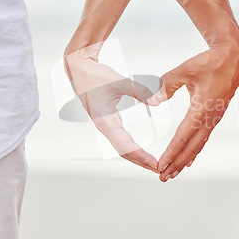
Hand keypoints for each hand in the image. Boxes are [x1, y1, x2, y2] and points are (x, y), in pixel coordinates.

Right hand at [64, 46, 158, 172]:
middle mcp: (105, 126)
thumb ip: (140, 91)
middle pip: (124, 151)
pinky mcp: (108, 121)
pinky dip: (132, 148)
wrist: (79, 70)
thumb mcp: (119, 81)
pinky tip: (140, 151)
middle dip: (141, 162)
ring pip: (122, 147)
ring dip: (137, 157)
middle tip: (158, 169)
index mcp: (105, 121)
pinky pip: (121, 140)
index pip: (125, 146)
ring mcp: (106, 125)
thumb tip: (157, 102)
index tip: (154, 164)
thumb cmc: (94, 76)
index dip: (141, 157)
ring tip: (152, 164)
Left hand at [149, 44, 238, 181]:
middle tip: (163, 178)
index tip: (160, 166)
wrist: (233, 57)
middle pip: (192, 147)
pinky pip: (204, 137)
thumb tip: (153, 101)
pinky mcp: (215, 115)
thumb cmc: (209, 61)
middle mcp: (210, 117)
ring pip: (199, 144)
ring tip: (173, 173)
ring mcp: (215, 118)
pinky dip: (195, 150)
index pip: (183, 137)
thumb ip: (166, 85)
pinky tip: (189, 158)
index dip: (171, 153)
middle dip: (177, 164)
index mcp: (202, 108)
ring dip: (186, 160)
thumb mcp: (185, 69)